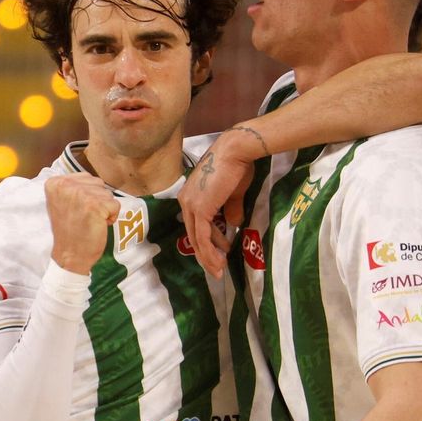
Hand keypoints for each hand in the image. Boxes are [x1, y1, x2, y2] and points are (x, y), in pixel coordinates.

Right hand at [44, 174, 118, 273]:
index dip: (88, 195)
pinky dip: (111, 217)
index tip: (77, 210)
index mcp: (55, 182)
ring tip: (90, 221)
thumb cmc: (69, 230)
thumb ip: (74, 187)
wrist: (70, 255)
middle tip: (84, 216)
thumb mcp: (63, 201)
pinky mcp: (95, 206)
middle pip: (98, 184)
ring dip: (104, 209)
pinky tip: (98, 225)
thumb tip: (94, 180)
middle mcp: (66, 185)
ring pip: (108, 194)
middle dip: (98, 200)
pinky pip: (115, 205)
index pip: (86, 178)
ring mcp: (80, 194)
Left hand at [181, 127, 262, 277]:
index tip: (219, 252)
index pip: (195, 225)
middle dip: (206, 254)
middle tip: (217, 268)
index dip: (207, 242)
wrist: (236, 151)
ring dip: (209, 257)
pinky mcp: (200, 210)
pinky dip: (210, 252)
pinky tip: (219, 261)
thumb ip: (230, 209)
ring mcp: (191, 206)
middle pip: (193, 235)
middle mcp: (186, 201)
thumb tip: (234, 223)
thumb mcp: (232, 194)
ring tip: (220, 269)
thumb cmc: (236, 167)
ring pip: (197, 239)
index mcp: (190, 196)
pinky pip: (203, 237)